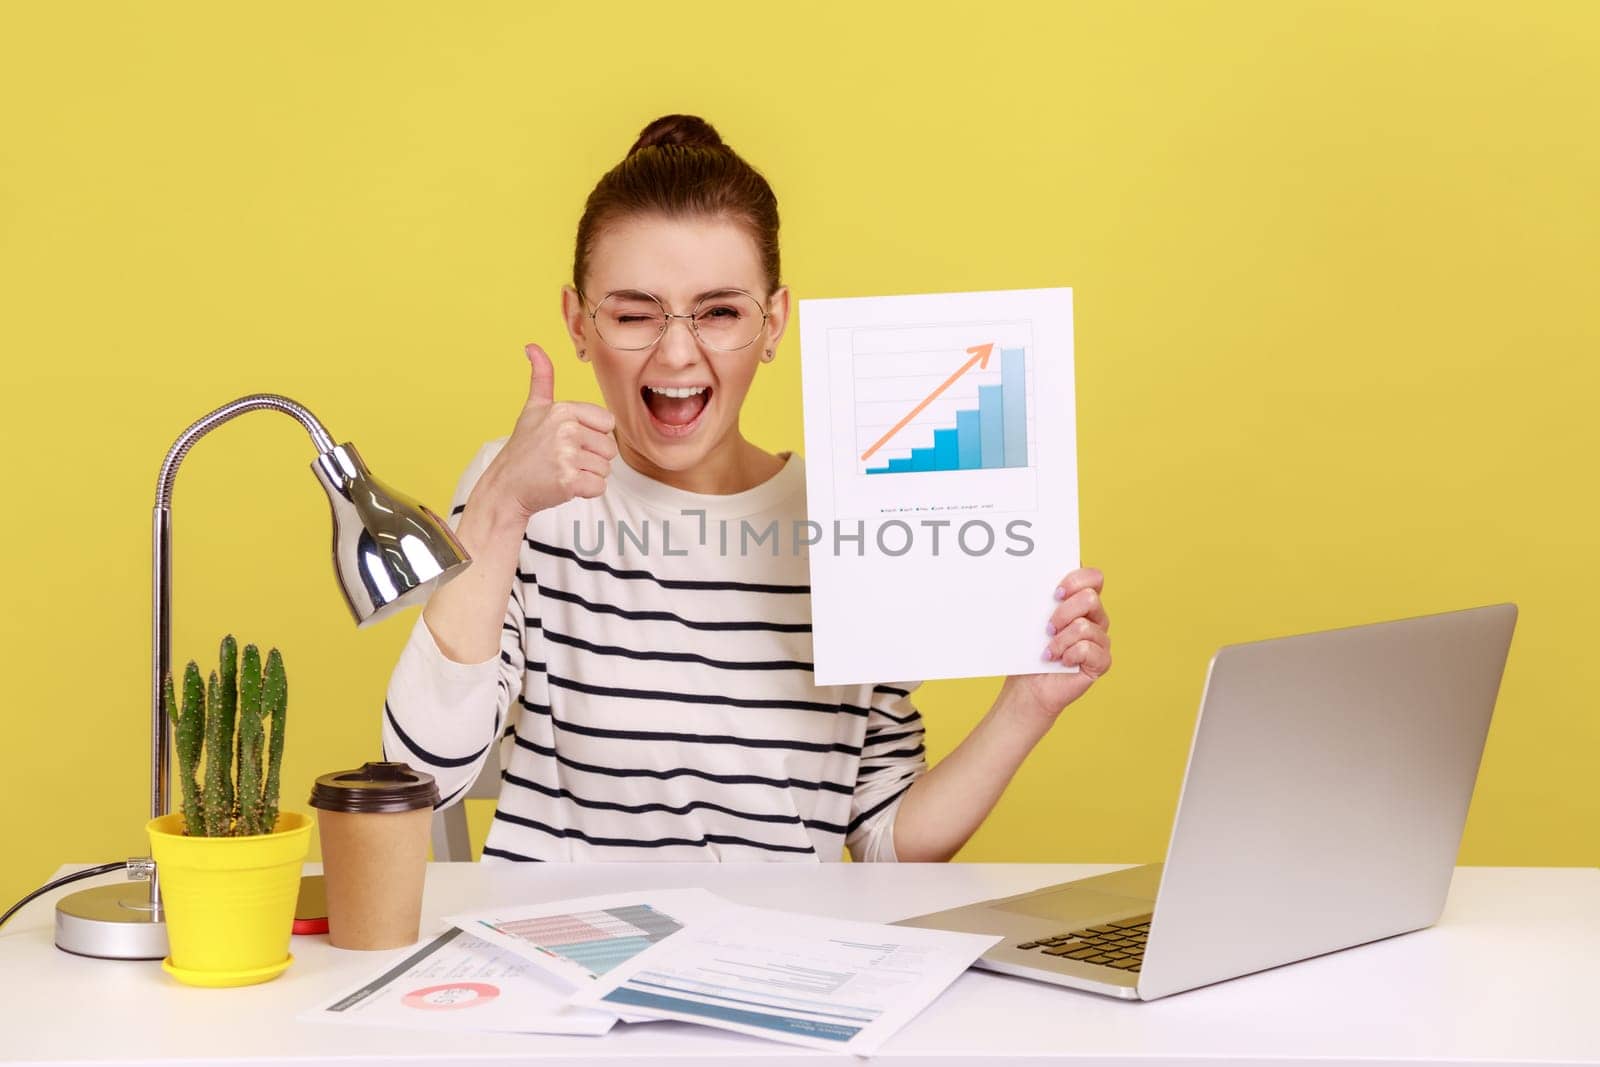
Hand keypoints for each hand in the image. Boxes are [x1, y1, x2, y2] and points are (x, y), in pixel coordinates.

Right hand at [478, 343, 617, 520]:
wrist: (505, 487)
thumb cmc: (523, 449)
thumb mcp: (533, 409)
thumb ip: (541, 378)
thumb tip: (532, 346)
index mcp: (563, 410)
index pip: (608, 423)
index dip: (593, 435)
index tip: (570, 441)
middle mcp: (566, 430)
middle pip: (610, 447)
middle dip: (592, 458)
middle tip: (564, 459)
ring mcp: (566, 456)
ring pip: (605, 469)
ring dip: (588, 475)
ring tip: (563, 471)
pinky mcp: (568, 481)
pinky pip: (599, 487)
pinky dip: (586, 491)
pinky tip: (565, 485)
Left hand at [1001, 566, 1111, 723]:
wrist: (1028, 686)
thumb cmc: (1030, 651)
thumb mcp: (1033, 619)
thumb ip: (1042, 597)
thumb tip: (1035, 571)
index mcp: (1081, 602)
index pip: (1093, 577)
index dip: (1076, 580)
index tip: (1055, 593)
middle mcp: (1095, 618)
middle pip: (1090, 598)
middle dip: (1063, 612)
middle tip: (1047, 628)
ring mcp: (1100, 639)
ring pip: (1085, 626)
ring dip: (1060, 640)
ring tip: (1048, 651)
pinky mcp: (1101, 661)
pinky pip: (1089, 649)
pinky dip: (1069, 655)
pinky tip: (1061, 661)